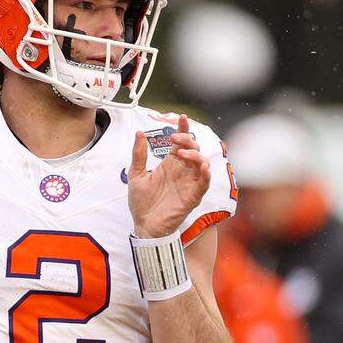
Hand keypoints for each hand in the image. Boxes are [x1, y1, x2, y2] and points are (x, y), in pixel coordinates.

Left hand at [127, 115, 210, 237]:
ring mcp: (188, 183)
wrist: (143, 225)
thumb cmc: (141, 202)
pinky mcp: (192, 197)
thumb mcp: (136, 174)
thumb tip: (139, 133)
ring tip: (182, 153)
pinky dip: (206, 175)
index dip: (183, 129)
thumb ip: (139, 154)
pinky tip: (203, 168)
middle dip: (187, 140)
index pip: (180, 143)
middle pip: (193, 149)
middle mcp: (181, 172)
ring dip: (196, 155)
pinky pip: (204, 184)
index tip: (182, 117)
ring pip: (202, 163)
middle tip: (174, 138)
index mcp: (169, 165)